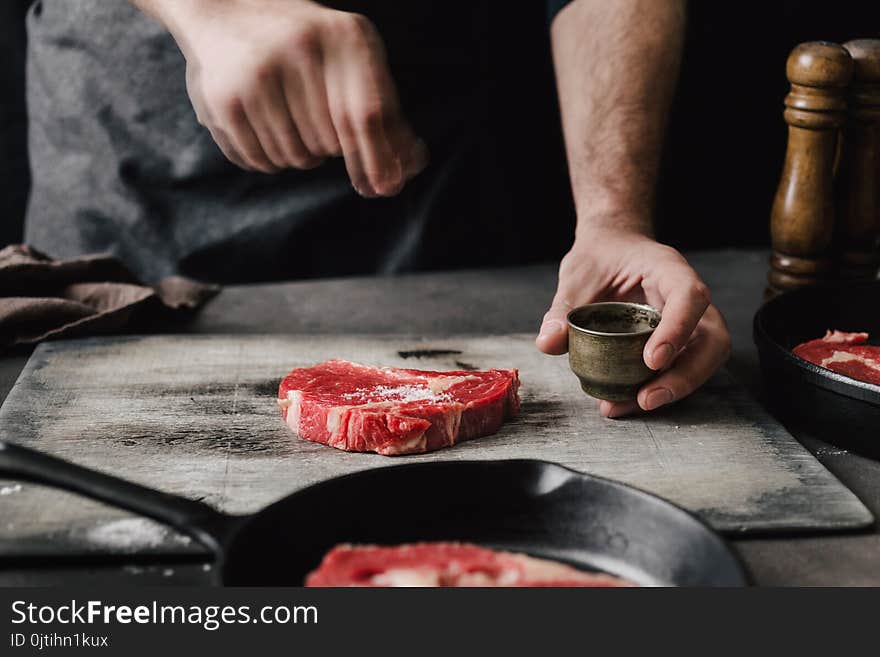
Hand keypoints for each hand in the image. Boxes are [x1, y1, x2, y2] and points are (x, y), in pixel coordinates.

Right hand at [163, 0, 426, 194]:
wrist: (226, 10)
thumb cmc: (309, 47)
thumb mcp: (351, 56)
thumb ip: (386, 109)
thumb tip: (414, 164)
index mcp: (344, 35)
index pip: (368, 113)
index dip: (378, 156)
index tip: (386, 189)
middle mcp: (300, 47)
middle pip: (332, 143)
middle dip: (331, 147)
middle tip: (316, 122)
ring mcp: (259, 72)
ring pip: (298, 158)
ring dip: (301, 155)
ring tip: (290, 121)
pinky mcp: (224, 99)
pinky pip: (263, 161)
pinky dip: (270, 160)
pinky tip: (266, 128)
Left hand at [535, 226, 730, 417]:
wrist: (610, 252)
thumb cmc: (599, 258)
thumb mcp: (576, 276)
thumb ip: (562, 309)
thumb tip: (549, 343)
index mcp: (668, 269)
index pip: (690, 296)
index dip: (677, 329)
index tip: (651, 360)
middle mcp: (688, 297)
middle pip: (712, 340)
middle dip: (686, 375)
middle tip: (647, 398)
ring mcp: (690, 322)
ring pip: (704, 360)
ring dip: (674, 389)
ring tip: (633, 405)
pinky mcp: (680, 342)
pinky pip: (680, 368)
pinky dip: (658, 388)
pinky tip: (625, 403)